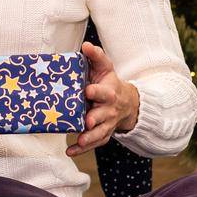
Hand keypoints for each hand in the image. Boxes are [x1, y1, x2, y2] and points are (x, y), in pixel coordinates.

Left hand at [68, 40, 140, 157]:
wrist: (126, 102)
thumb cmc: (109, 82)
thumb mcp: (105, 67)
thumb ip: (96, 56)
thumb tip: (85, 45)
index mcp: (109, 92)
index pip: (104, 92)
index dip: (97, 92)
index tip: (88, 90)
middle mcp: (109, 110)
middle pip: (103, 115)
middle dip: (96, 118)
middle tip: (87, 121)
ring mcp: (107, 124)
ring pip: (100, 133)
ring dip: (90, 137)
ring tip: (80, 141)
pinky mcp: (103, 134)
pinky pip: (95, 143)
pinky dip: (83, 149)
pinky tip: (71, 151)